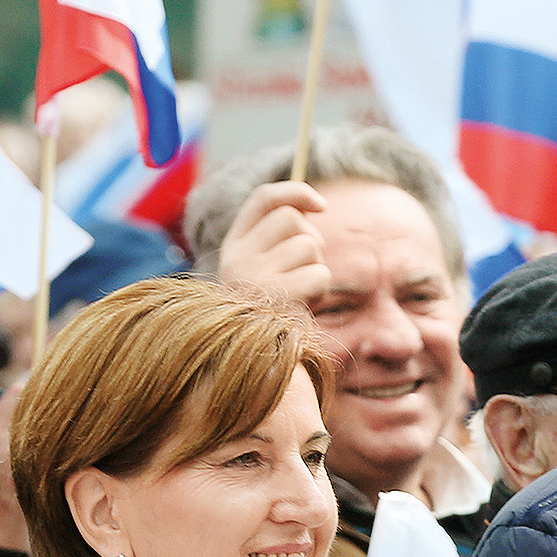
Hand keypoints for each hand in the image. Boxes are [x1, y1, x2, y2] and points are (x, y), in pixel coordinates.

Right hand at [218, 182, 330, 303]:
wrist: (261, 364)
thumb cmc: (274, 310)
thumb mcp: (268, 270)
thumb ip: (280, 237)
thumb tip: (312, 204)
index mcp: (233, 247)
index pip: (264, 198)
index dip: (296, 192)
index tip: (322, 205)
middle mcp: (238, 259)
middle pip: (291, 218)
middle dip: (311, 239)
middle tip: (306, 269)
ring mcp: (256, 278)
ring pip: (308, 245)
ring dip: (318, 267)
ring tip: (305, 291)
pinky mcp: (279, 297)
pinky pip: (319, 274)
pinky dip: (323, 288)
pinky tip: (308, 303)